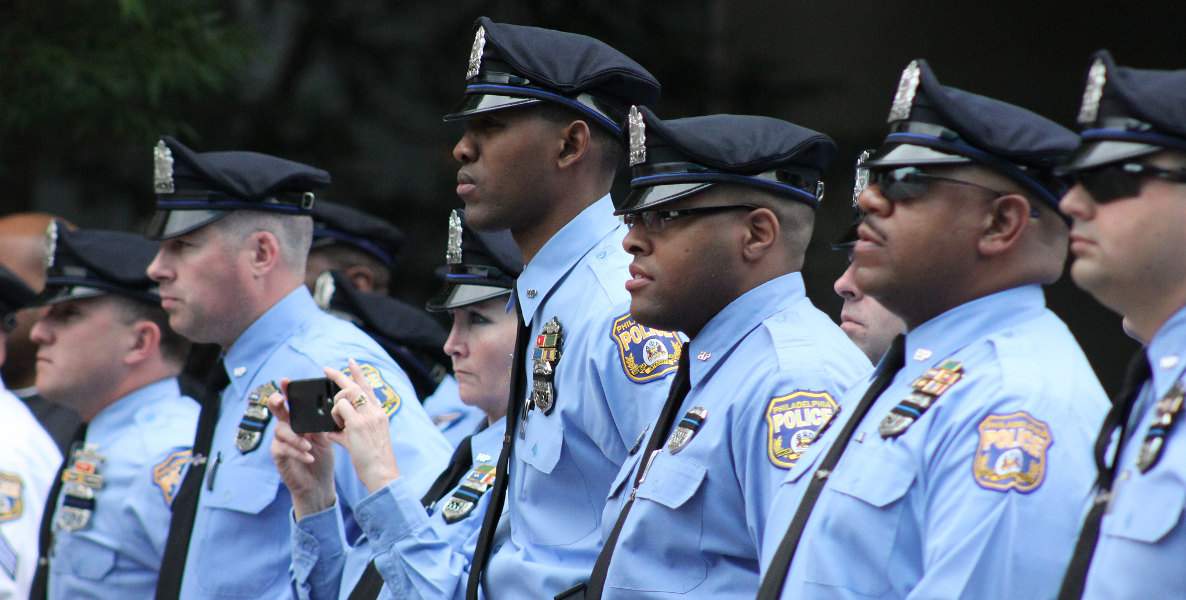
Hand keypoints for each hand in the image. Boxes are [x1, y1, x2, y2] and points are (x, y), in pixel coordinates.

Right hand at [268, 381, 336, 518]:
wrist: (319, 483)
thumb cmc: (322, 457)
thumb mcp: (325, 436)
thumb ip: (323, 422)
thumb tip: (332, 404)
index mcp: (299, 419)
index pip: (292, 401)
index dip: (287, 390)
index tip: (286, 380)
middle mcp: (287, 427)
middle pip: (277, 410)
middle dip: (277, 402)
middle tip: (281, 399)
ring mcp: (280, 441)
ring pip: (280, 430)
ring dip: (295, 437)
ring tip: (309, 445)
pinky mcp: (278, 455)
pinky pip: (282, 448)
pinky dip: (297, 452)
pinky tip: (309, 456)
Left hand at [325, 358, 401, 492]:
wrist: (382, 474)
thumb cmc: (374, 460)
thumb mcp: (367, 438)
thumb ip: (352, 428)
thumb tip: (335, 427)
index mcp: (379, 413)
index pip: (368, 387)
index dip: (358, 373)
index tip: (350, 361)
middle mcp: (374, 412)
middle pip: (354, 386)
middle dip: (338, 377)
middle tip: (325, 369)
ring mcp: (366, 418)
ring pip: (344, 396)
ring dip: (335, 408)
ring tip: (337, 423)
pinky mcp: (357, 426)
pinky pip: (338, 412)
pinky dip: (333, 420)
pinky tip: (335, 434)